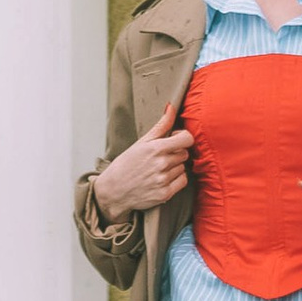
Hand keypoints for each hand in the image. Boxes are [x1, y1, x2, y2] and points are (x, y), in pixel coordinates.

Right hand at [95, 98, 192, 222]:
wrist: (114, 190)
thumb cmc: (126, 164)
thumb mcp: (141, 142)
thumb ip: (161, 125)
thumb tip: (171, 107)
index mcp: (156, 148)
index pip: (187, 139)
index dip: (183, 137)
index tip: (175, 139)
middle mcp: (162, 164)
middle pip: (184, 154)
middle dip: (175, 153)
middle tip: (161, 156)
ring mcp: (164, 180)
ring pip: (183, 167)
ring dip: (174, 167)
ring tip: (158, 169)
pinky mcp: (166, 194)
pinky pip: (183, 181)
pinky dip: (176, 179)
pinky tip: (163, 178)